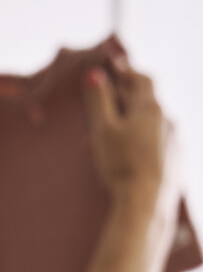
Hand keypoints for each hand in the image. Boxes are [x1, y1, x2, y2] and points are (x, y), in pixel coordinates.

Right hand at [83, 63, 180, 218]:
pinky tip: (131, 158)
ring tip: (110, 141)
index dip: (127, 71)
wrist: (146, 204)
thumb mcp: (103, 131)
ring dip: (131, 126)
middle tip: (107, 104)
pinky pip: (158, 145)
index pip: (141, 80)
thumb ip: (99, 101)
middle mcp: (169, 121)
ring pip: (151, 126)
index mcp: (151, 109)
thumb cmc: (122, 166)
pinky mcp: (177, 163)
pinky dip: (142, 144)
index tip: (115, 67)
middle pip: (147, 102)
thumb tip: (94, 74)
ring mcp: (175, 143)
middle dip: (125, 102)